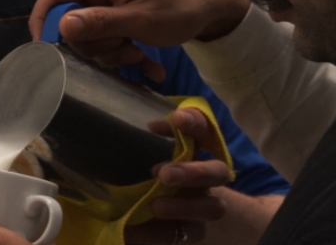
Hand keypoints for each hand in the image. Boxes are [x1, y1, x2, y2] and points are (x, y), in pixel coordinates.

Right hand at [28, 0, 249, 66]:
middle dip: (95, 45)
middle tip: (124, 53)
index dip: (42, 21)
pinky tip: (148, 63)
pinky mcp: (122, 3)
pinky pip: (109, 28)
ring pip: (92, 29)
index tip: (44, 50)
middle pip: (74, 19)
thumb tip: (62, 26)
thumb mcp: (140, 21)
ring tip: (140, 56)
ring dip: (112, 49)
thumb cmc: (180, 7)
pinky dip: (123, 46)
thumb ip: (100, 22)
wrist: (215, 2)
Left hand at [126, 109, 231, 243]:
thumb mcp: (154, 149)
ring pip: (212, 207)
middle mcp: (210, 175)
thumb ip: (155, 140)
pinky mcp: (197, 230)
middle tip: (163, 174)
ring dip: (183, 206)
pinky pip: (187, 235)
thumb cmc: (157, 166)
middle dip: (193, 172)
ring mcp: (208, 204)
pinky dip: (158, 233)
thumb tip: (150, 129)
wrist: (170, 205)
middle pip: (217, 172)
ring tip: (155, 206)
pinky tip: (134, 231)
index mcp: (199, 147)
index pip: (204, 130)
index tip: (177, 119)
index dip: (196, 122)